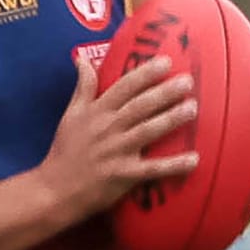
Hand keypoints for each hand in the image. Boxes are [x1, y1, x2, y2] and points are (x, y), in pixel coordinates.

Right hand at [41, 53, 198, 221]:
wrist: (55, 191)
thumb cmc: (65, 152)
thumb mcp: (71, 115)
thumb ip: (83, 87)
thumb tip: (82, 59)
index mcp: (97, 112)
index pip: (124, 87)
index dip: (145, 73)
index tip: (166, 62)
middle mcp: (108, 129)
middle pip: (140, 106)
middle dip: (165, 92)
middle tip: (188, 80)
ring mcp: (117, 152)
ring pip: (148, 130)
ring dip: (171, 119)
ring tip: (192, 108)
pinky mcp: (124, 176)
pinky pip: (153, 169)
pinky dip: (174, 165)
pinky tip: (194, 159)